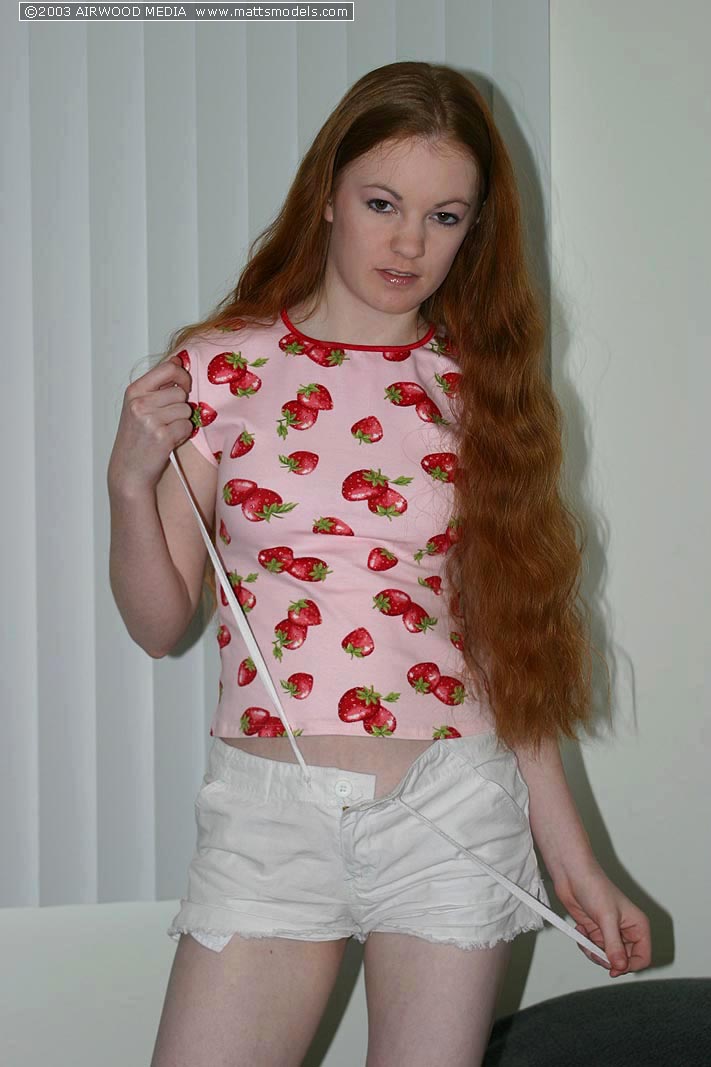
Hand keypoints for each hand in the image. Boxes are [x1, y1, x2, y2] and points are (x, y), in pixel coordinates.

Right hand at [108, 353, 193, 494]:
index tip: (184, 386)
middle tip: (167, 420)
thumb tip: (176, 360)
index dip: (182, 375)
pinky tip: (168, 441)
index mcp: (134, 391)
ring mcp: (150, 420)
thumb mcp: (138, 406)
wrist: (128, 471)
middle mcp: (140, 403)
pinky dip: (182, 435)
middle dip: (181, 406)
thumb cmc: (136, 439)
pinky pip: (187, 427)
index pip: (168, 368)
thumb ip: (157, 385)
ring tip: (166, 431)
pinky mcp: (162, 436)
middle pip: (181, 392)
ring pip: (186, 409)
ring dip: (181, 422)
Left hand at [554, 866, 651, 977]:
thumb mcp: (606, 918)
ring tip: (586, 938)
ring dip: (593, 952)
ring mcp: (610, 932)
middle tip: (595, 951)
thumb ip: (613, 945)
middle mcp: (626, 930)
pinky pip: (593, 949)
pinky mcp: (596, 931)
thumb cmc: (594, 886)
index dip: (629, 966)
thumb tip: (620, 966)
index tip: (614, 968)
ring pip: (606, 957)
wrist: (571, 875)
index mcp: (638, 926)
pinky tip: (581, 929)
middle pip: (623, 961)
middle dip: (607, 959)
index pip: (643, 957)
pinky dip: (585, 944)